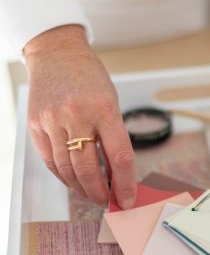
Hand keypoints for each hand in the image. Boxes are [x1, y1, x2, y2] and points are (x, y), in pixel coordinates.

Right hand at [24, 25, 135, 208]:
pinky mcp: (36, 124)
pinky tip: (73, 180)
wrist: (57, 54)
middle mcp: (77, 115)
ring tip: (91, 193)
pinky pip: (50, 160)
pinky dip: (63, 175)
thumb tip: (115, 174)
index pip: (119, 156)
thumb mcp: (111, 102)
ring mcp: (52, 120)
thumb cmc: (90, 78)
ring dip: (81, 188)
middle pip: (88, 169)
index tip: (128, 199)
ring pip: (67, 169)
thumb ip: (113, 136)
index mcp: (104, 108)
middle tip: (107, 200)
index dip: (125, 184)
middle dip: (99, 192)